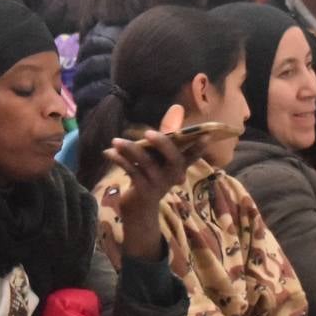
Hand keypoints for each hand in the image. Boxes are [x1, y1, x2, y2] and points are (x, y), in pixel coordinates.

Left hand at [101, 105, 194, 264]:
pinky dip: (119, 160)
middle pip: (174, 159)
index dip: (200, 146)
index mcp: (179, 165)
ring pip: (146, 163)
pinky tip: (108, 153)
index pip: (193, 154)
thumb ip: (167, 132)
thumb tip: (177, 108)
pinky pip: (131, 172)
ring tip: (115, 141)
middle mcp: (173, 175)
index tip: (207, 135)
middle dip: (163, 144)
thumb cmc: (151, 174)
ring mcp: (159, 184)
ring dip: (130, 150)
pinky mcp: (143, 191)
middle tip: (148, 133)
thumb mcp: (160, 155)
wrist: (139, 208)